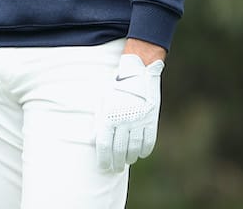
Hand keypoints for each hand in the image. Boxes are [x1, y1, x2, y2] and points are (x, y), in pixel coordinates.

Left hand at [95, 53, 164, 170]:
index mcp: (109, 116)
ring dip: (129, 158)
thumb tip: (91, 140)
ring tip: (125, 162)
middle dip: (115, 163)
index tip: (102, 168)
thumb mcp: (102, 101)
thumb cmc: (115, 87)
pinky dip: (144, 151)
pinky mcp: (151, 121)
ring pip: (134, 149)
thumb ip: (97, 121)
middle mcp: (124, 121)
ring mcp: (139, 122)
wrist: (138, 74)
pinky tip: (139, 154)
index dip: (103, 159)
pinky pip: (148, 142)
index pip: (105, 145)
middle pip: (119, 150)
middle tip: (113, 169)